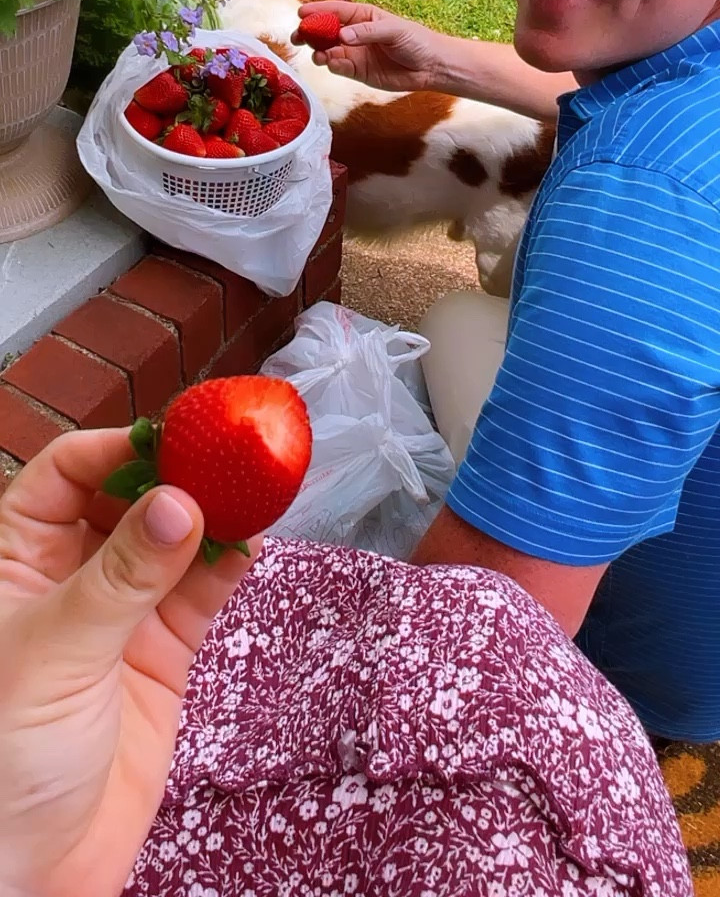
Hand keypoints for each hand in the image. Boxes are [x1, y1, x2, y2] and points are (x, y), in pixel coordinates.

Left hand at [0, 428, 259, 896]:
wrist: (29, 872)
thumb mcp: (56, 651)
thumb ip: (123, 576)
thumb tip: (180, 503)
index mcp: (13, 559)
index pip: (64, 474)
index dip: (118, 448)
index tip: (176, 437)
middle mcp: (67, 577)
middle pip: (127, 498)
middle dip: (176, 475)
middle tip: (229, 458)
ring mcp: (118, 615)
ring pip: (172, 542)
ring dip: (213, 516)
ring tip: (254, 490)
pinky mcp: (159, 656)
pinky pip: (199, 594)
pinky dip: (227, 566)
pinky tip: (251, 541)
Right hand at [294, 0, 442, 92]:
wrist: (430, 67)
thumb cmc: (416, 40)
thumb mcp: (394, 30)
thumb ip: (367, 32)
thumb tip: (342, 35)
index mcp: (363, 16)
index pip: (336, 11)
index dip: (317, 11)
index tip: (301, 13)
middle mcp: (355, 33)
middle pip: (325, 31)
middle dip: (310, 33)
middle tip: (298, 36)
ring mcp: (354, 53)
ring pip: (328, 50)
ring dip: (319, 51)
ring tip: (318, 54)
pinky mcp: (357, 71)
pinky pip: (339, 67)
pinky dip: (332, 65)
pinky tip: (331, 63)